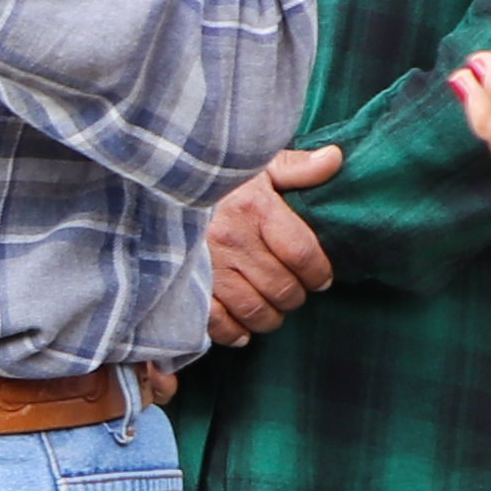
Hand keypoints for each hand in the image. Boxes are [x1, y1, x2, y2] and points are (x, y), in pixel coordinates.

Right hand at [205, 144, 342, 342]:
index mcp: (254, 209)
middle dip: (295, 296)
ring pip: (256, 310)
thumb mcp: (255, 166)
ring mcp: (208, 268)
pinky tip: (243, 327)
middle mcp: (232, 240)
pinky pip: (219, 323)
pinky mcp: (188, 288)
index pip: (302, 254)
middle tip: (294, 292)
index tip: (321, 278)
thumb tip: (335, 159)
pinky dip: (236, 332)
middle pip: (283, 288)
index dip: (319, 273)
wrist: (156, 179)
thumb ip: (296, 167)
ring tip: (272, 308)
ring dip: (271, 317)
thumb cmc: (212, 179)